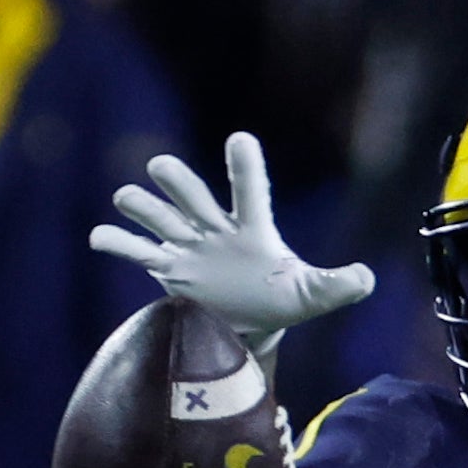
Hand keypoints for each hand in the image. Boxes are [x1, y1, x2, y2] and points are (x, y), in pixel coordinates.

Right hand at [90, 131, 374, 358]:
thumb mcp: (312, 295)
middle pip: (195, 197)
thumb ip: (337, 285)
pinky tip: (99, 236)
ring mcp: (188, 246)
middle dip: (179, 183)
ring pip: (162, 219)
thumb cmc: (281, 302)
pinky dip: (118, 243)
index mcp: (252, 227)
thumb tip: (368, 279)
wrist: (249, 328)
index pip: (250, 190)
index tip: (240, 139)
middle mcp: (216, 228)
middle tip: (160, 166)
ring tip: (125, 198)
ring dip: (143, 208)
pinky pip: (140, 253)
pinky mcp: (169, 271)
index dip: (245, 166)